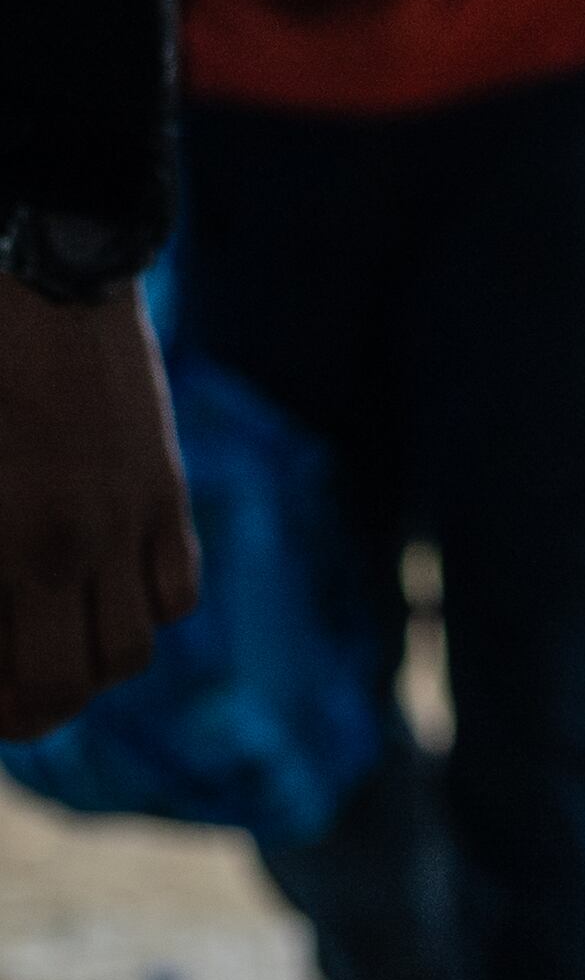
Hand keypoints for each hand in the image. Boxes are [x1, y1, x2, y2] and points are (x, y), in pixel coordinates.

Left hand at [0, 286, 196, 737]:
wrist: (45, 265)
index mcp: (15, 543)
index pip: (32, 685)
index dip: (6, 715)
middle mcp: (82, 545)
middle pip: (84, 681)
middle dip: (36, 705)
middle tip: (0, 693)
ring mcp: (133, 518)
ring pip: (134, 646)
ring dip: (88, 664)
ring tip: (41, 648)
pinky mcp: (161, 486)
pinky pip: (173, 588)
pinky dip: (139, 611)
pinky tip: (95, 591)